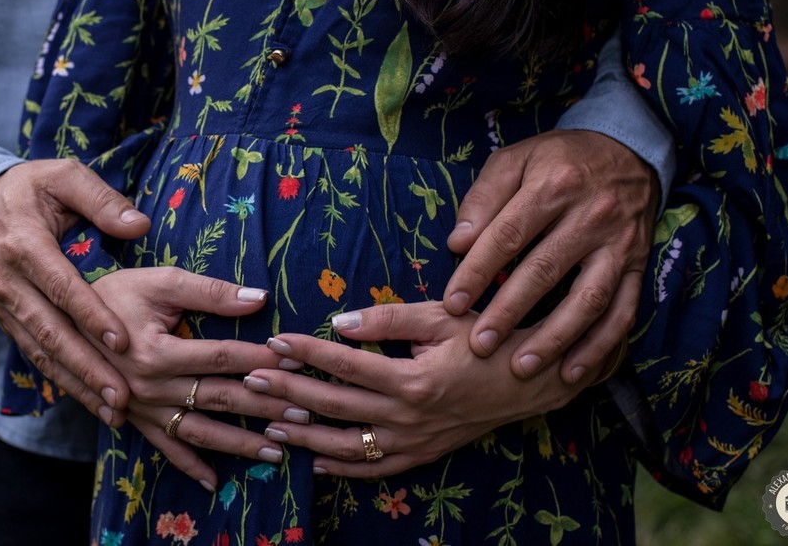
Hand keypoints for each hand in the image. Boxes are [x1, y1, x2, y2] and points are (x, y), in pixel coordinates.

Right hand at [0, 159, 149, 426]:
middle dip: (87, 367)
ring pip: (42, 352)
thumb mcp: (63, 176)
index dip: (90, 315)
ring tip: (114, 410)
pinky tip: (91, 400)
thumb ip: (101, 200)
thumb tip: (139, 226)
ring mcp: (3, 306)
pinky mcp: (6, 320)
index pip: (60, 286)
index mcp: (23, 245)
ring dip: (77, 383)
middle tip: (122, 396)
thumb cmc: (29, 187)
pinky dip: (63, 380)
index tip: (121, 341)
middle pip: (50, 332)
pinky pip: (35, 355)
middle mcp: (8, 283)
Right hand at [88, 267, 301, 488]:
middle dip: (265, 407)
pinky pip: (165, 448)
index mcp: (157, 352)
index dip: (262, 358)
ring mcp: (141, 409)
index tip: (298, 361)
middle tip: (304, 413)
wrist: (59, 317)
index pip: (223, 357)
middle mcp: (150, 387)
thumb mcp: (159, 282)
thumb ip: (209, 291)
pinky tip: (213, 482)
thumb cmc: (113, 292)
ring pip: (199, 431)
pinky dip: (189, 467)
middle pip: (219, 397)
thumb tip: (258, 298)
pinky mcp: (133, 419)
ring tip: (278, 451)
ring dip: (239, 443)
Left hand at [245, 302, 604, 477]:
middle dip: (290, 393)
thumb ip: (389, 320)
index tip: (276, 340)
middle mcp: (410, 417)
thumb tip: (339, 321)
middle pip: (337, 407)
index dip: (308, 352)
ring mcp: (416, 442)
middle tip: (252, 380)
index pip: (346, 365)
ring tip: (268, 424)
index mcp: (414, 380)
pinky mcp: (424, 455)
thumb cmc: (490, 337)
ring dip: (305, 436)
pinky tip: (314, 460)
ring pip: (349, 445)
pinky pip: (377, 469)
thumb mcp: (443, 317)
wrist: (535, 380)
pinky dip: (343, 468)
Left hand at [442, 130, 657, 381]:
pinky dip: (599, 347)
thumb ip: (484, 198)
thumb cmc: (559, 159)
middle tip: (478, 344)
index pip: (509, 235)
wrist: (628, 149)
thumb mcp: (516, 159)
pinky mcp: (639, 266)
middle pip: (544, 271)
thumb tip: (457, 243)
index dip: (478, 271)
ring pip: (587, 300)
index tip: (453, 303)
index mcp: (554, 186)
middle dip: (509, 312)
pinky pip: (623, 312)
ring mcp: (619, 245)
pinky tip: (572, 372)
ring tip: (520, 366)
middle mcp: (591, 216)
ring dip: (554, 338)